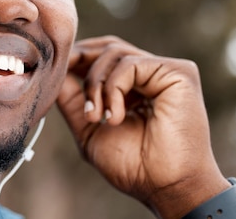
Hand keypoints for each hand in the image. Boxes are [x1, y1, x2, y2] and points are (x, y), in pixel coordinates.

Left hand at [57, 36, 228, 217]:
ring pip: (114, 51)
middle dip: (81, 62)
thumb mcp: (89, 129)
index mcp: (134, 86)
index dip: (77, 59)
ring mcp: (166, 71)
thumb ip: (73, 99)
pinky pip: (130, 63)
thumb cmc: (134, 166)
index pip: (102, 55)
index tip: (58, 76)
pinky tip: (114, 117)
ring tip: (96, 117)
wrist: (167, 189)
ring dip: (94, 83)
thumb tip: (57, 71)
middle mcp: (151, 74)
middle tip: (69, 88)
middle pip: (108, 46)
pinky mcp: (179, 72)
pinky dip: (113, 87)